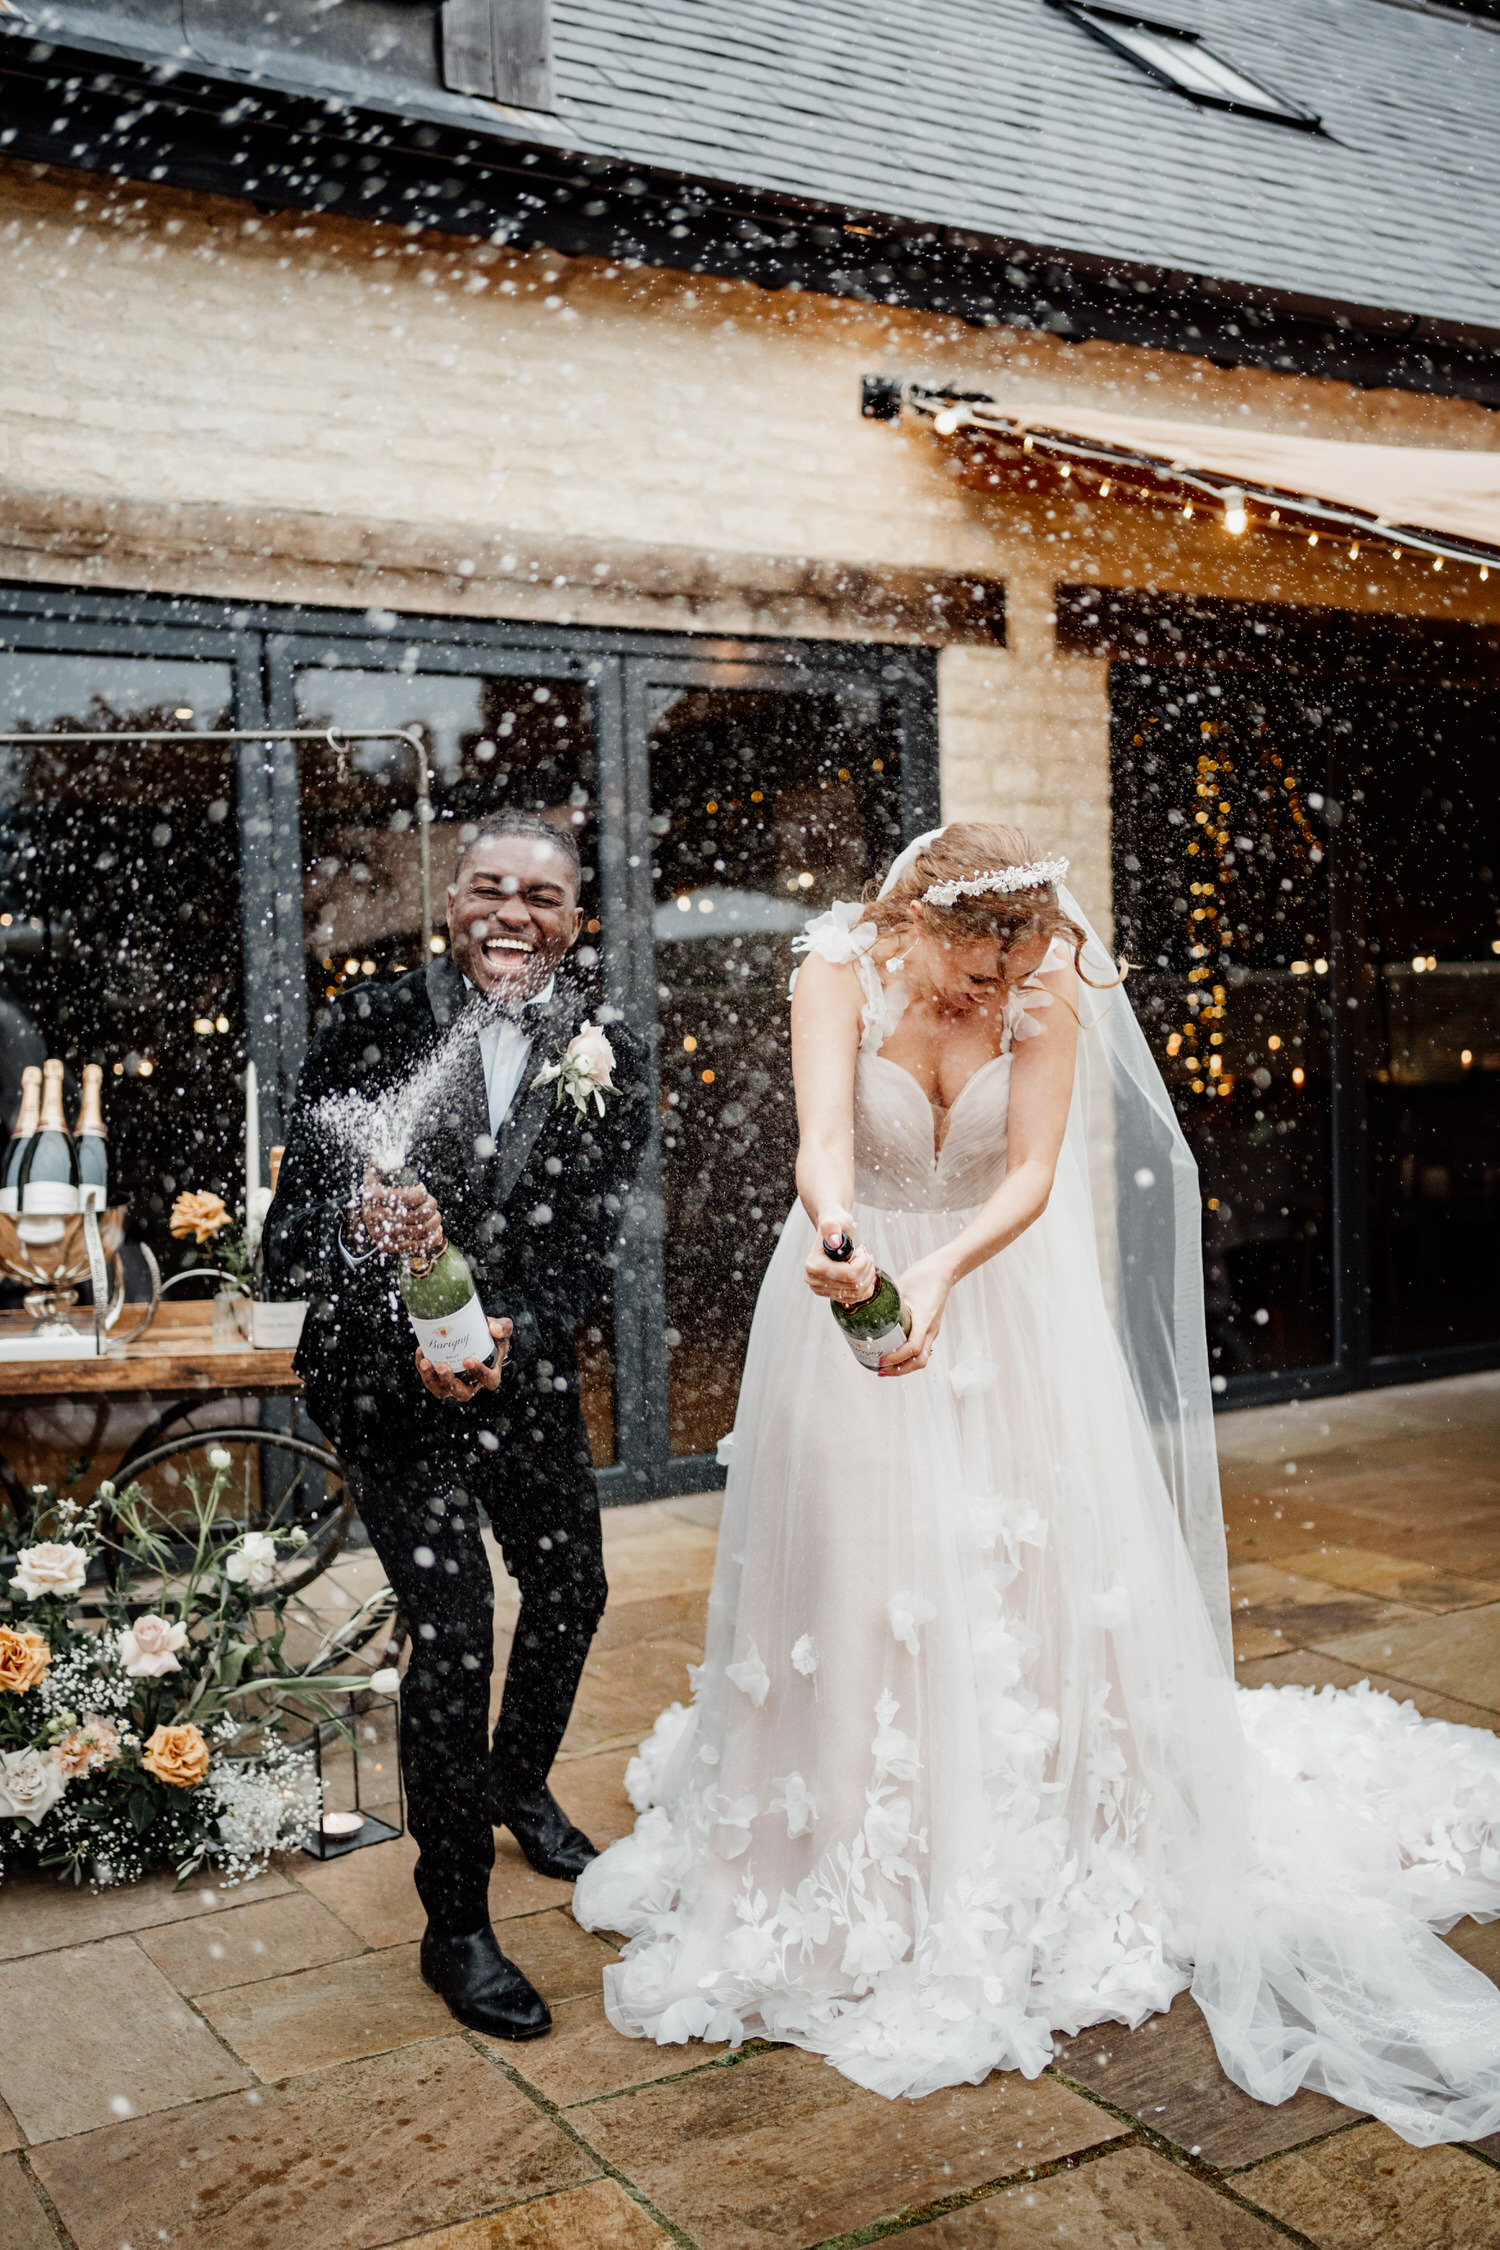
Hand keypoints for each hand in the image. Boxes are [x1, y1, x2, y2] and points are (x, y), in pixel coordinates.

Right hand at [351, 1164, 443, 1258]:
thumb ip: (380, 1159)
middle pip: (421, 1214)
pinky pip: (420, 1245)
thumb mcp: (373, 1174)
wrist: (361, 1219)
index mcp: (376, 1197)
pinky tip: (435, 1229)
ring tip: (434, 1215)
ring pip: (423, 1229)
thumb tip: (385, 1149)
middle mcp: (378, 1218)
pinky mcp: (391, 1249)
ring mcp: (384, 1236)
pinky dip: (433, 1237)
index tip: (421, 1189)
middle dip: (432, 1206)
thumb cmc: (374, 1192)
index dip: (423, 1193)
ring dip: (435, 1220)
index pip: (413, 1197)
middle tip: (431, 1202)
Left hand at [416, 1316, 511, 1401]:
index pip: (489, 1381)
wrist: (475, 1334)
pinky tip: (422, 1351)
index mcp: (490, 1374)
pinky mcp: (439, 1377)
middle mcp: (472, 1383)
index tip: (468, 1360)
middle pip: (462, 1393)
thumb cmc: (491, 1335)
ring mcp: (454, 1382)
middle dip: (450, 1382)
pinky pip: (430, 1378)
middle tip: (442, 1366)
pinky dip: (423, 1367)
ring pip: (442, 1390)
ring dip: (432, 1380)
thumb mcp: (502, 1328)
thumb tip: (494, 1329)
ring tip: (426, 1363)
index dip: (479, 1374)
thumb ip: (503, 1327)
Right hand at [804, 1212, 877, 1305]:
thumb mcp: (835, 1220)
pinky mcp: (829, 1294)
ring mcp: (821, 1289)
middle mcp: (814, 1280)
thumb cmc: (835, 1225)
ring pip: (857, 1292)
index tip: (862, 1249)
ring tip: (866, 1262)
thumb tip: (834, 1241)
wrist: (831, 1232)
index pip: (849, 1274)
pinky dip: (865, 1286)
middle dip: (867, 1268)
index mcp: (814, 1265)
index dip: (863, 1263)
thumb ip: (832, 1226)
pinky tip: (864, 1272)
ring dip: (868, 1276)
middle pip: (854, 1285)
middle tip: (866, 1255)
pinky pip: (855, 1298)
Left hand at [878, 1256, 952, 1376]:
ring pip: (922, 1358)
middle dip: (899, 1370)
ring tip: (886, 1368)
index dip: (896, 1357)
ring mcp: (932, 1330)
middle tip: (880, 1370)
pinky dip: (909, 1357)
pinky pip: (922, 1349)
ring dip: (905, 1367)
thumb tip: (861, 1299)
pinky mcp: (931, 1329)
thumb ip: (883, 1295)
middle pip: (919, 1361)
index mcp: (924, 1319)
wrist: (944, 1270)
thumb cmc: (924, 1275)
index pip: (912, 1347)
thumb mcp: (901, 1284)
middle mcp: (931, 1328)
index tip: (880, 1360)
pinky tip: (895, 1355)